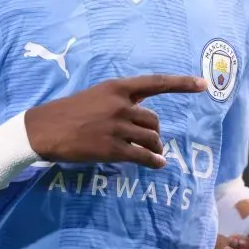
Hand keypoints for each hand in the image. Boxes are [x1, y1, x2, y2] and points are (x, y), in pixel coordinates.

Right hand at [25, 74, 206, 168]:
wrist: (44, 129)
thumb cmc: (69, 111)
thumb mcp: (97, 95)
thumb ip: (121, 100)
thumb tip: (143, 113)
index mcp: (117, 87)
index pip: (156, 83)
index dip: (182, 84)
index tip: (204, 85)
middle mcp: (121, 105)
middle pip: (155, 120)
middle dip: (155, 132)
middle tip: (150, 140)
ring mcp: (117, 127)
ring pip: (151, 139)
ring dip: (155, 148)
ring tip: (153, 154)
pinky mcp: (112, 149)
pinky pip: (143, 156)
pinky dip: (154, 162)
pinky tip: (157, 165)